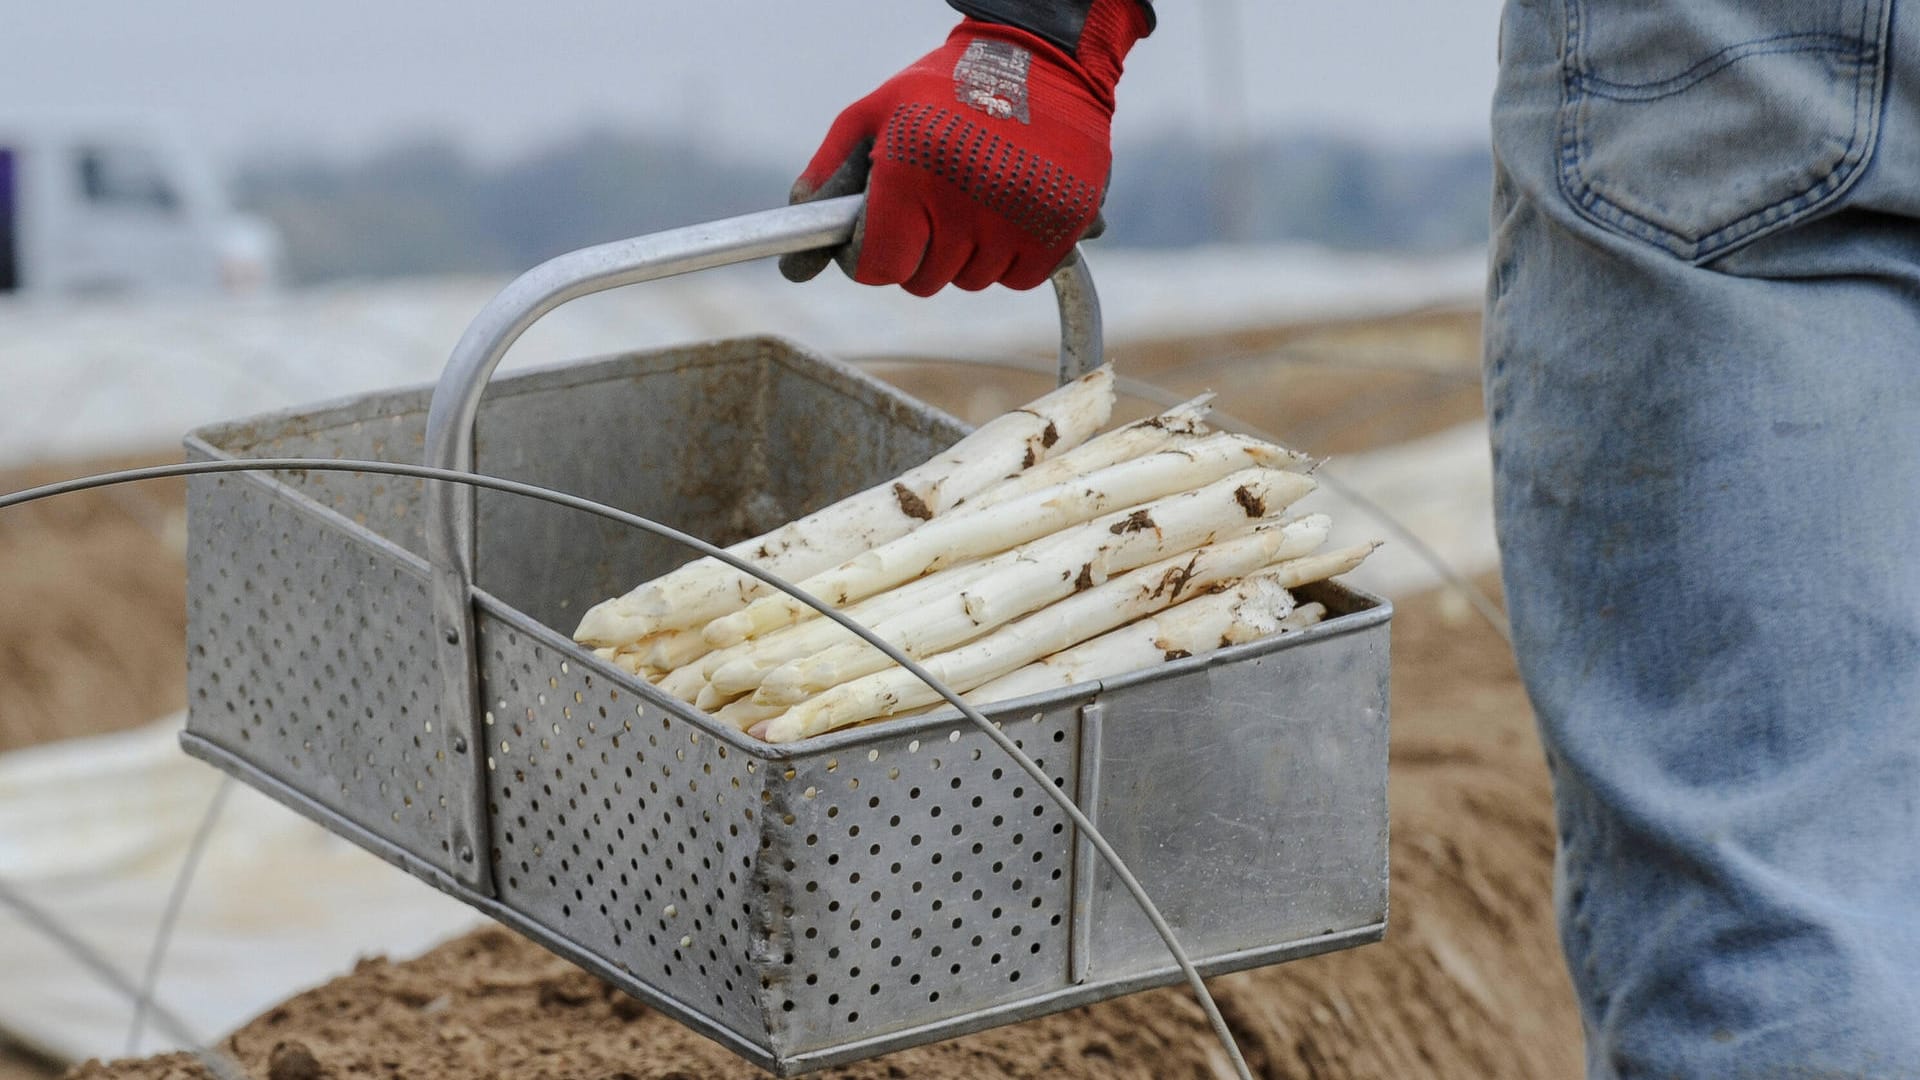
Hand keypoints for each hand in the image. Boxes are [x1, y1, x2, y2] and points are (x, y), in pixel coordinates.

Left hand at [780, 0, 1150, 295]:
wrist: (1043, 56)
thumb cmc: (945, 86)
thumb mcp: (873, 115)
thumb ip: (828, 180)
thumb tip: (798, 266)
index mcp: (910, 173)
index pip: (880, 267)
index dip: (872, 256)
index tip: (883, 234)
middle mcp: (965, 202)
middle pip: (924, 280)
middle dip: (920, 249)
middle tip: (934, 201)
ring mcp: (1018, 217)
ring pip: (973, 281)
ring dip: (967, 252)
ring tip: (976, 194)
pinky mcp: (1062, 226)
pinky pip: (1020, 278)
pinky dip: (1011, 255)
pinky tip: (1011, 207)